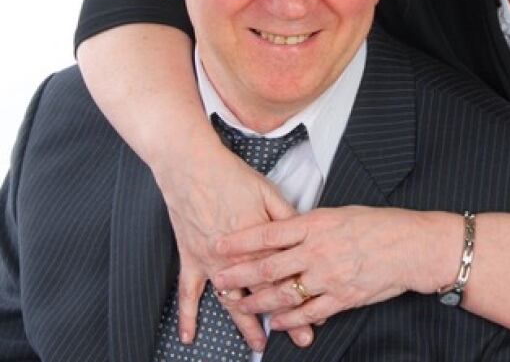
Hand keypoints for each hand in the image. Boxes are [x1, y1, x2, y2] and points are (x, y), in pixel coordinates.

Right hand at [152, 132, 313, 349]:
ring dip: (246, 324)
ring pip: (232, 300)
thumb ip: (287, 219)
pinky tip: (190, 337)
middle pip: (265, 294)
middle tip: (302, 340)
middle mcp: (237, 259)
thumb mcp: (268, 192)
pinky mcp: (191, 258)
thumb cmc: (231, 177)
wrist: (192, 168)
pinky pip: (188, 292)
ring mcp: (211, 263)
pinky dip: (187, 315)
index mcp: (259, 242)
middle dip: (285, 319)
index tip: (320, 312)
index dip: (305, 294)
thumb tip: (306, 233)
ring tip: (260, 345)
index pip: (287, 275)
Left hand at [212, 207, 462, 329]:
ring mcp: (329, 276)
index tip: (219, 245)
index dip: (240, 241)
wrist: (411, 246)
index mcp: (317, 224)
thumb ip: (312, 225)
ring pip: (284, 293)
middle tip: (219, 281)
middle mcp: (318, 250)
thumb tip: (286, 230)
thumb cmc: (378, 225)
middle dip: (240, 275)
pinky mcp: (342, 297)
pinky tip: (276, 322)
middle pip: (269, 265)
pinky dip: (289, 319)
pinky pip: (309, 312)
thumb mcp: (341, 214)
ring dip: (259, 301)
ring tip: (241, 305)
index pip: (269, 233)